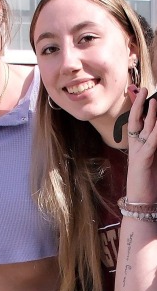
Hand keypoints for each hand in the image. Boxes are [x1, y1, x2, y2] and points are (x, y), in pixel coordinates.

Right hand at [126, 86, 156, 204]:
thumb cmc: (149, 182)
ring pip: (143, 128)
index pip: (137, 121)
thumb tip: (156, 131)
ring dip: (149, 113)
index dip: (139, 107)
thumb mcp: (154, 160)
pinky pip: (151, 142)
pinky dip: (156, 132)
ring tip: (152, 100)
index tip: (141, 94)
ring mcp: (139, 151)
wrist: (142, 201)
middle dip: (139, 104)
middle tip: (142, 89)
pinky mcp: (144, 160)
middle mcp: (136, 145)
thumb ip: (154, 146)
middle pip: (136, 120)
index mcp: (138, 144)